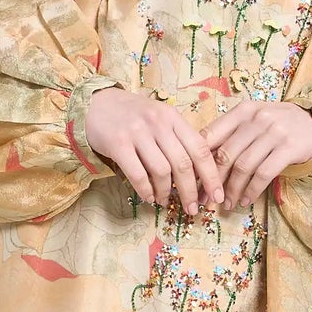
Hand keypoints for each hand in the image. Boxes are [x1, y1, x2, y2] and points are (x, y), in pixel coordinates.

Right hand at [85, 88, 223, 215]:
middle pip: (183, 164)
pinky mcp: (118, 144)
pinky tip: (149, 197)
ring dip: (167, 192)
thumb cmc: (132, 115)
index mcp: (173, 117)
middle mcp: (158, 123)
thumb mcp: (159, 118)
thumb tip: (199, 174)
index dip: (211, 176)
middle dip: (191, 192)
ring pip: (162, 171)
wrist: (95, 103)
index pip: (200, 149)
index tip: (216, 196)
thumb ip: (178, 139)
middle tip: (192, 209)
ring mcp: (137, 133)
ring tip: (165, 201)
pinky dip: (146, 191)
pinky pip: (138, 175)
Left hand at [201, 100, 311, 213]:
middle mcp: (257, 119)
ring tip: (228, 204)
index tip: (192, 180)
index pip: (212, 135)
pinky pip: (264, 173)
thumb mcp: (253, 121)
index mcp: (243, 111)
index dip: (199, 160)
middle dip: (213, 180)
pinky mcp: (288, 148)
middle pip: (226, 153)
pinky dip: (252, 190)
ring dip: (233, 189)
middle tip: (207, 199)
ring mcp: (274, 133)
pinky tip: (246, 200)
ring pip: (243, 166)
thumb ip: (231, 134)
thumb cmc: (277, 126)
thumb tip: (202, 162)